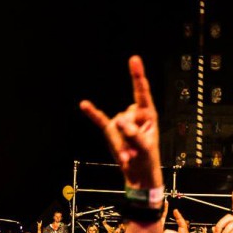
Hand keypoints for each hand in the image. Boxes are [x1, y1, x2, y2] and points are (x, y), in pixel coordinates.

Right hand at [80, 56, 162, 190]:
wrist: (138, 173)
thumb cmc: (147, 158)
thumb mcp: (145, 147)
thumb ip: (134, 134)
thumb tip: (119, 122)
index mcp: (148, 114)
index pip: (142, 92)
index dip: (137, 75)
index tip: (134, 60)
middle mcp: (134, 114)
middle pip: (127, 114)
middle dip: (130, 133)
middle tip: (135, 149)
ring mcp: (121, 122)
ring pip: (116, 124)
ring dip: (121, 142)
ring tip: (129, 154)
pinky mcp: (110, 130)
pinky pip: (100, 120)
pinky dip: (92, 113)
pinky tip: (84, 104)